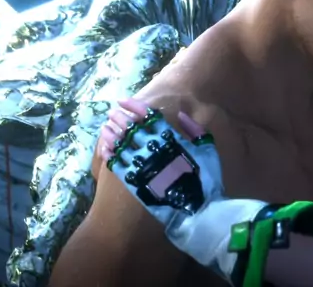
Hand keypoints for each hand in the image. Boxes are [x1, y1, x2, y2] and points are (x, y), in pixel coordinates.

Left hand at [100, 99, 214, 200]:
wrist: (195, 211)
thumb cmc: (205, 180)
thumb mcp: (208, 151)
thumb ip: (196, 130)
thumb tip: (180, 115)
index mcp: (171, 139)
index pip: (148, 116)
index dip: (134, 107)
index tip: (123, 101)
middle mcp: (153, 149)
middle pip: (131, 128)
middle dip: (120, 118)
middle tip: (112, 113)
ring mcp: (141, 165)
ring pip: (120, 143)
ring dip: (111, 132)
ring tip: (106, 126)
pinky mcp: (133, 182)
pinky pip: (116, 163)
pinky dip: (109, 153)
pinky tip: (105, 146)